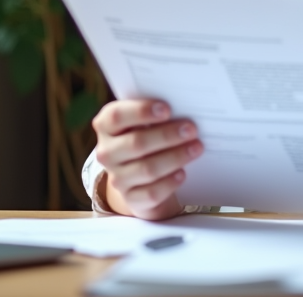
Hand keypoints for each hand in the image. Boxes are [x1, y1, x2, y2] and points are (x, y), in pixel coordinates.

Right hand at [92, 98, 202, 220]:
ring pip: (147, 169)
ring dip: (175, 157)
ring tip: (196, 148)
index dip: (141, 111)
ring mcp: (117, 178)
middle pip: (136, 143)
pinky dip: (169, 183)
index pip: (116, 116)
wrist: (142, 176)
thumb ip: (154, 112)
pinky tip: (182, 173)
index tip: (167, 109)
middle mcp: (107, 152)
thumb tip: (182, 104)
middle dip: (167, 135)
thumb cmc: (146, 137)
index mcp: (106, 126)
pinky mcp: (130, 198)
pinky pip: (151, 193)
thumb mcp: (144, 122)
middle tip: (191, 129)